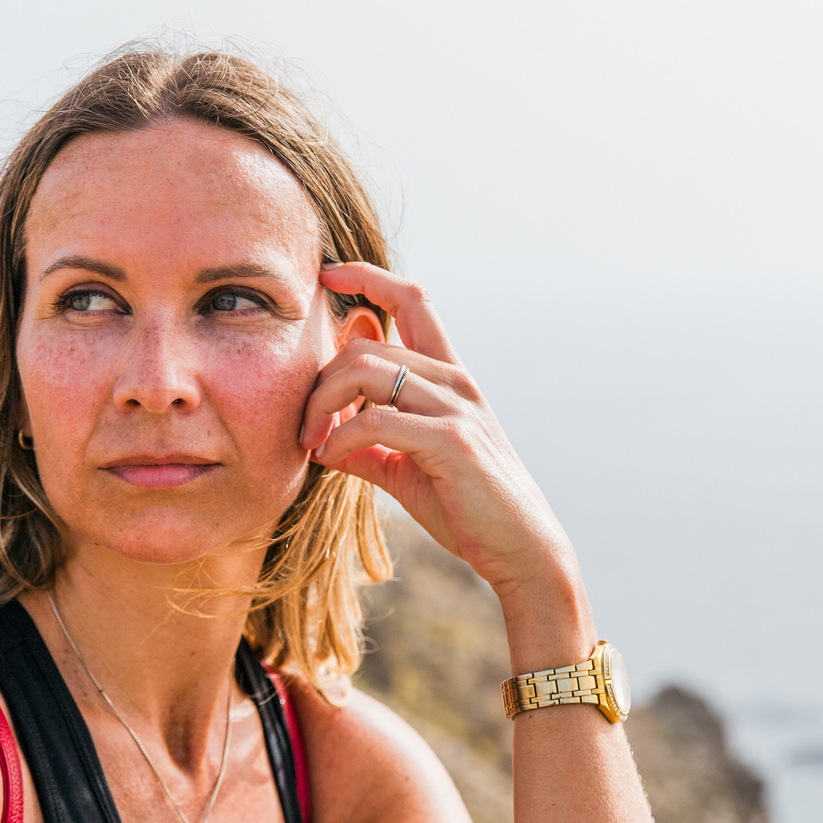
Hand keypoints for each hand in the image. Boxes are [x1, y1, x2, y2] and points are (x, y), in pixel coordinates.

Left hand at [302, 263, 576, 604]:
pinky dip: (341, 437)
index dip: (369, 276)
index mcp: (449, 377)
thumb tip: (324, 437)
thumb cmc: (466, 508)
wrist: (520, 548)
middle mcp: (455, 381)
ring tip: (312, 440)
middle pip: (367, 345)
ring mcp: (456, 408)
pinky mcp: (452, 441)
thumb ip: (370, 444)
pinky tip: (329, 458)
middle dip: (320, 380)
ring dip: (322, 404)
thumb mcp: (408, 469)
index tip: (329, 274)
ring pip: (366, 372)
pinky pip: (376, 420)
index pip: (412, 299)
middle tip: (302, 424)